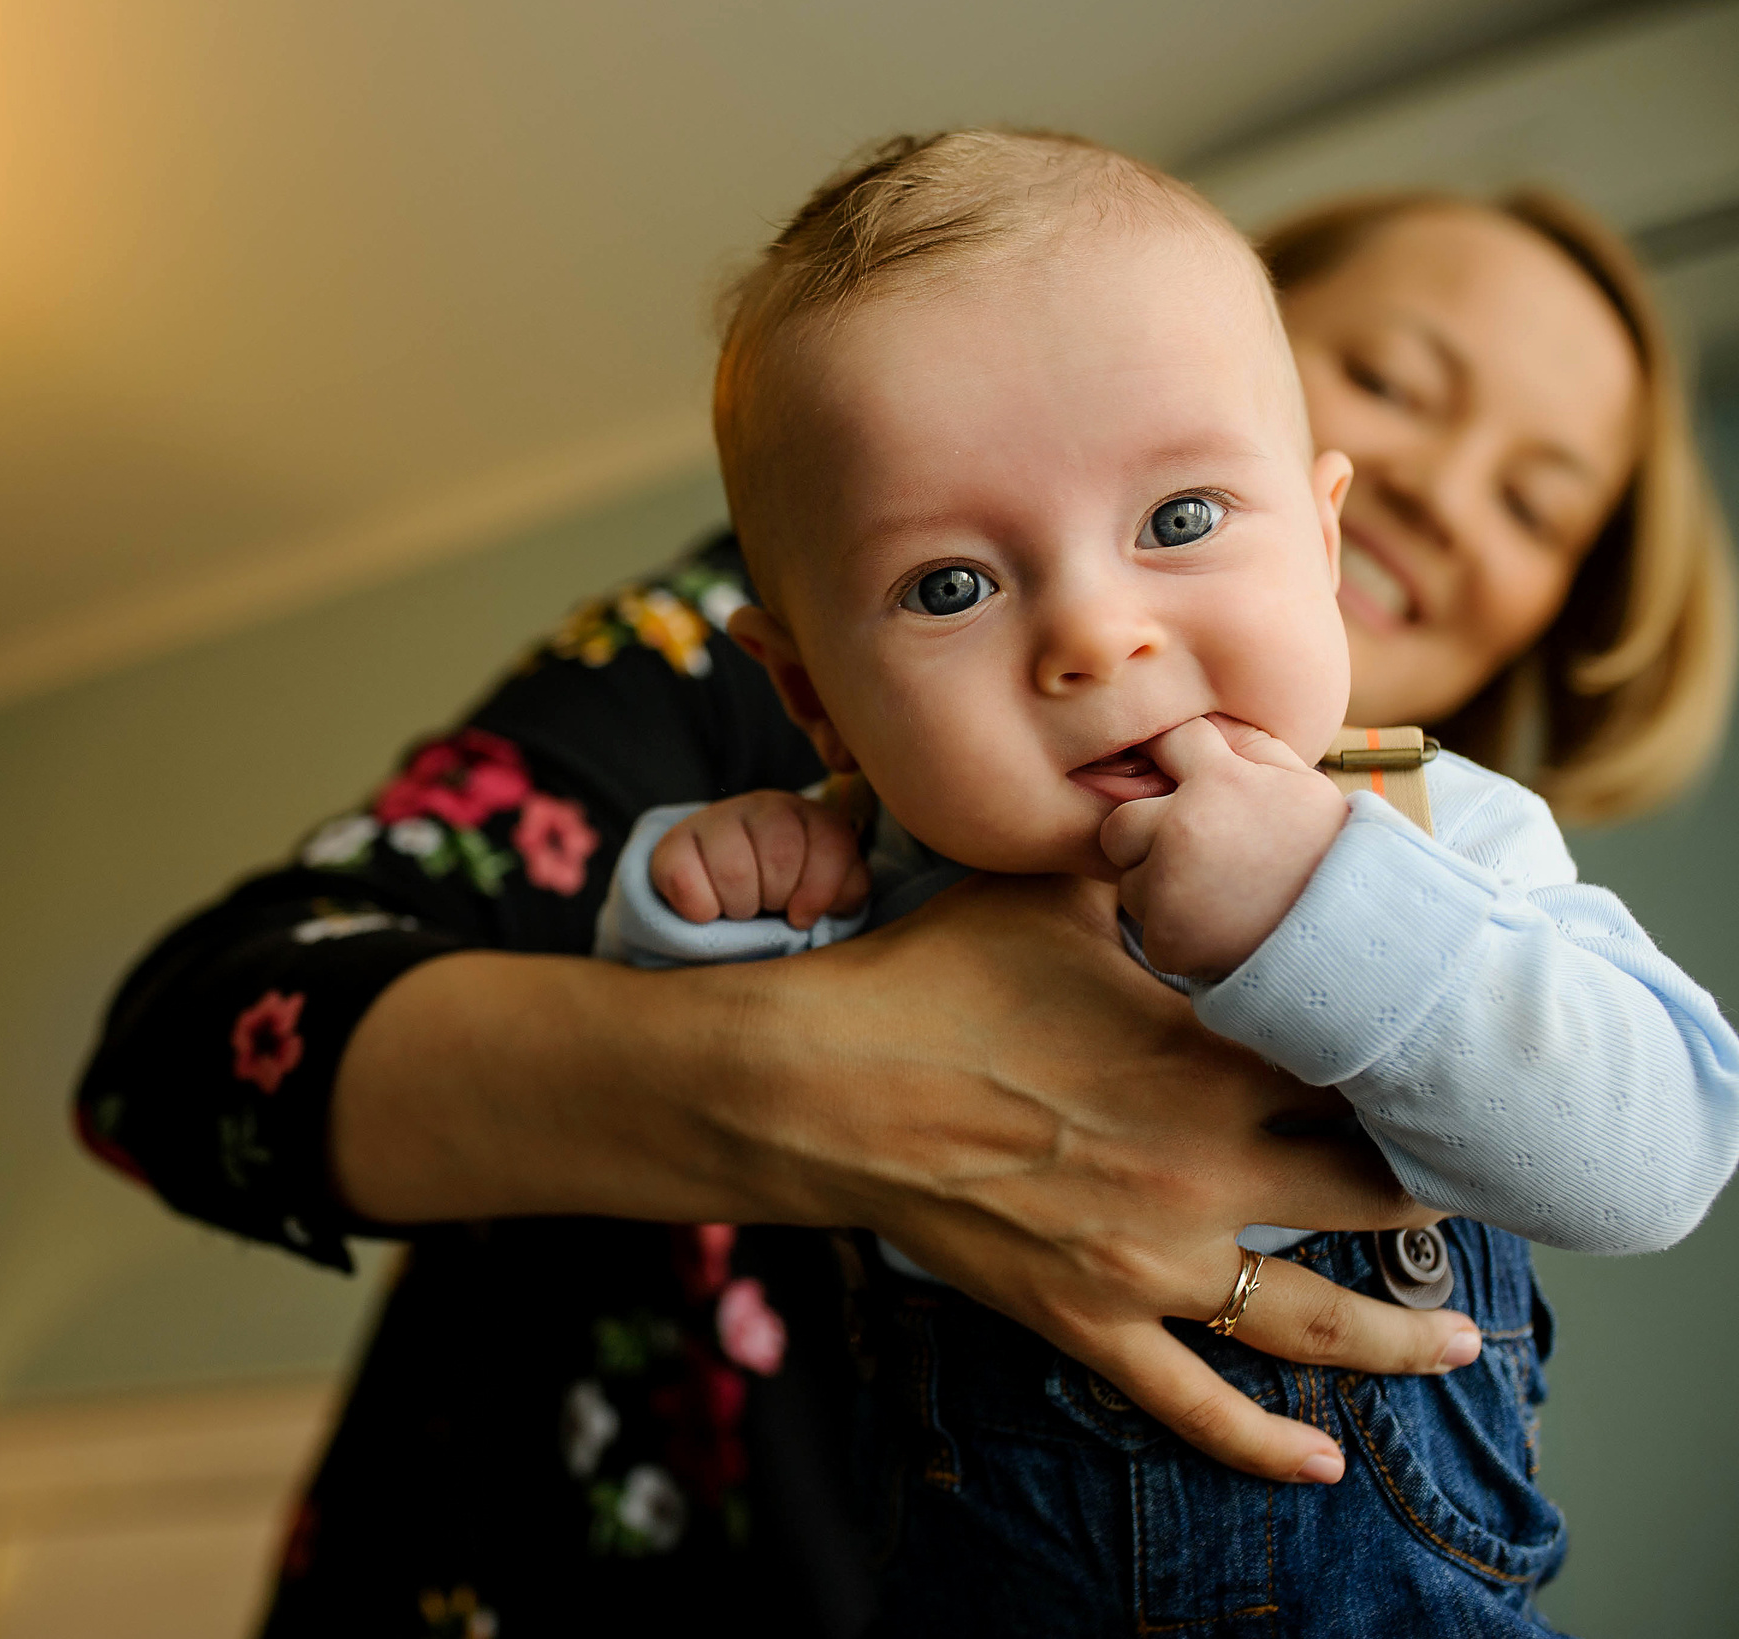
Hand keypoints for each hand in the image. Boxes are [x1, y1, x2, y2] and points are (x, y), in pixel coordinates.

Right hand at [650, 789, 869, 929]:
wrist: (718, 892)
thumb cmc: (781, 894)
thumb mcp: (824, 891)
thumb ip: (846, 889)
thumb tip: (838, 900)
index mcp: (809, 816)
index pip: (830, 842)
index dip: (820, 890)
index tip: (801, 916)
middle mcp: (764, 806)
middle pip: (781, 856)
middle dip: (776, 898)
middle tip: (766, 907)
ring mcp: (716, 819)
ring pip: (735, 871)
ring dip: (739, 906)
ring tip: (739, 908)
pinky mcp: (673, 842)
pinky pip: (686, 881)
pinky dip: (700, 910)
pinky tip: (707, 908)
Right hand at [738, 873, 1474, 1483]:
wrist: (819, 1084)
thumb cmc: (924, 979)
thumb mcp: (1042, 893)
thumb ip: (1135, 869)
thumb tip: (1177, 818)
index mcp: (1207, 1056)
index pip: (1354, 1065)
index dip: (1410, 1064)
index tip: (1443, 1060)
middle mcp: (1205, 1166)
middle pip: (1370, 1194)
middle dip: (1430, 1192)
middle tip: (1464, 1185)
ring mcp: (1151, 1257)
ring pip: (1314, 1320)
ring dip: (1400, 1336)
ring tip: (1458, 1342)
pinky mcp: (1089, 1318)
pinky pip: (1194, 1404)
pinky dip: (1263, 1444)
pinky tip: (1322, 1465)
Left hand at [1100, 715, 1349, 978]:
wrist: (1355, 934)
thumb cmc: (1328, 853)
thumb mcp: (1304, 784)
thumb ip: (1251, 746)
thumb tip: (1206, 722)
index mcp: (1218, 781)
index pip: (1166, 743)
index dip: (1176, 764)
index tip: (1188, 785)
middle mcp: (1183, 829)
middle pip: (1118, 825)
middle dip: (1145, 839)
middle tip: (1196, 855)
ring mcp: (1169, 887)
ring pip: (1131, 883)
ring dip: (1163, 890)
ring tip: (1221, 896)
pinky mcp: (1166, 938)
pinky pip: (1150, 930)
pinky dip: (1179, 934)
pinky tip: (1223, 929)